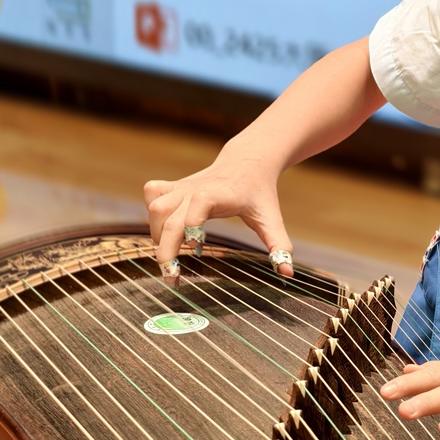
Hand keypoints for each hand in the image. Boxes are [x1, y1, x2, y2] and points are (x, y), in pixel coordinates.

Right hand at [144, 139, 293, 274]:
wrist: (248, 163)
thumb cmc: (259, 193)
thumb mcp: (271, 219)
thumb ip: (279, 246)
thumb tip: (286, 272)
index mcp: (220, 194)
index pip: (199, 203)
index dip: (192, 224)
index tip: (195, 250)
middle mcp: (196, 188)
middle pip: (168, 214)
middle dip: (165, 248)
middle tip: (171, 277)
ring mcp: (182, 186)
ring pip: (156, 207)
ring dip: (158, 234)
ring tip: (172, 255)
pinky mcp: (173, 186)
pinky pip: (152, 194)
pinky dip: (153, 215)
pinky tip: (167, 231)